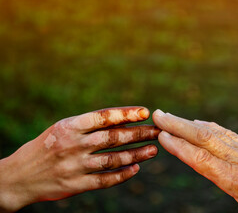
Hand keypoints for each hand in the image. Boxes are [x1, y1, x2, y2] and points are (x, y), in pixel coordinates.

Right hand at [0, 107, 159, 211]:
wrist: (20, 175)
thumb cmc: (48, 146)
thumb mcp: (64, 128)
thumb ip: (90, 125)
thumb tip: (124, 120)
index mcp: (70, 126)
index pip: (103, 117)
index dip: (126, 114)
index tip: (146, 112)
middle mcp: (73, 145)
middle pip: (113, 137)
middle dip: (138, 133)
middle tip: (157, 131)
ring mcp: (75, 166)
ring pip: (113, 159)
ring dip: (136, 154)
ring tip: (153, 150)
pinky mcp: (76, 184)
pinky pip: (105, 180)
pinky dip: (122, 175)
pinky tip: (136, 169)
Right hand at [153, 110, 237, 212]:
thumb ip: (232, 197)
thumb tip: (214, 178)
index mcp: (237, 181)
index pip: (201, 159)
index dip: (179, 145)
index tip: (161, 134)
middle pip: (204, 138)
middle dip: (178, 124)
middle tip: (158, 114)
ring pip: (214, 131)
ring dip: (190, 122)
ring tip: (172, 117)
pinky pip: (227, 133)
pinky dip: (208, 127)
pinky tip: (198, 124)